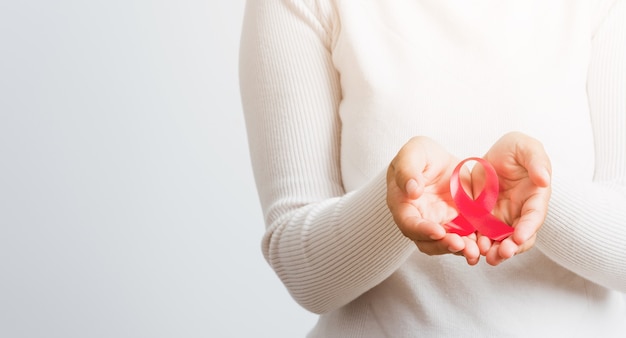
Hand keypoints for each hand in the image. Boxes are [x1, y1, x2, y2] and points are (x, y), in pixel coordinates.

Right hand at [387, 137, 479, 264]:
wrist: (438, 160)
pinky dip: (473, 244)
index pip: (408, 223)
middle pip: (427, 241)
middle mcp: (419, 220)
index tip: (438, 231)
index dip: (422, 230)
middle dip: (443, 246)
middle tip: (460, 244)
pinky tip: (484, 245)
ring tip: (474, 250)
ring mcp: (439, 224)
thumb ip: (407, 169)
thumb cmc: (419, 155)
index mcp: (403, 205)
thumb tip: (411, 191)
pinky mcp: (457, 224)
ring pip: (445, 244)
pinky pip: (465, 238)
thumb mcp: (412, 153)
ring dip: (459, 250)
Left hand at [472, 132, 551, 265]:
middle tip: (502, 254)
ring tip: (485, 256)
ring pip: (500, 241)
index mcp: (534, 198)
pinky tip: (470, 249)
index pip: (534, 216)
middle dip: (511, 247)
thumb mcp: (525, 147)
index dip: (528, 228)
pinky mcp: (482, 219)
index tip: (520, 237)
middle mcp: (519, 213)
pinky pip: (480, 236)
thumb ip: (536, 160)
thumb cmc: (514, 149)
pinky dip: (477, 245)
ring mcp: (501, 218)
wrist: (491, 155)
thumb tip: (544, 179)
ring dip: (494, 251)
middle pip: (518, 237)